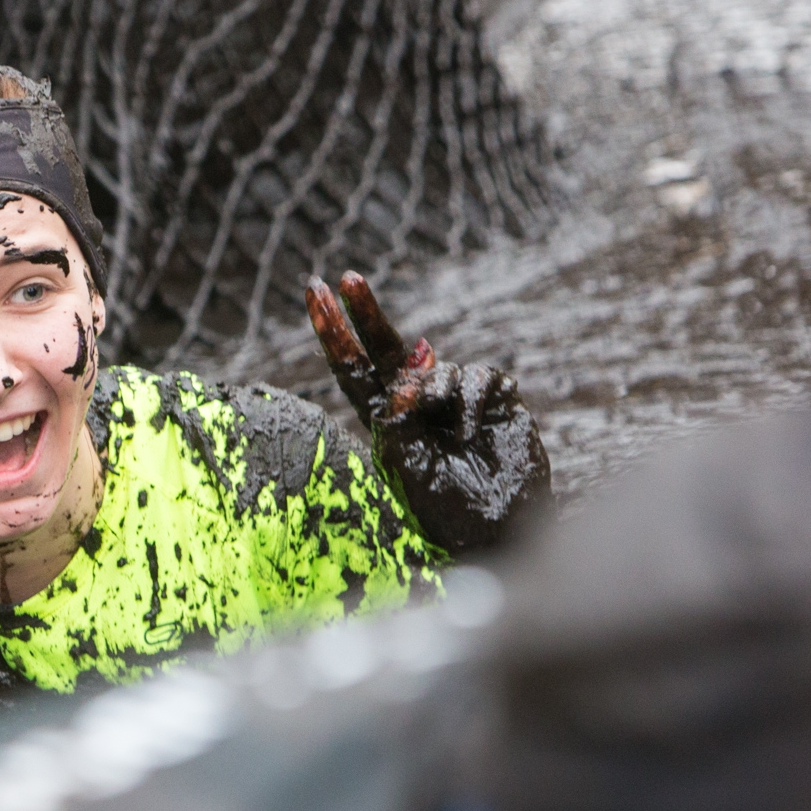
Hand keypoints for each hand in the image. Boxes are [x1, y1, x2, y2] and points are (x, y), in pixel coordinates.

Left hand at [306, 272, 550, 553]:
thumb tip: (410, 364)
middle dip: (367, 314)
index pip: (353, 369)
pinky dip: (470, 401)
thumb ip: (397, 414)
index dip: (334, 334)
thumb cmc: (444, 506)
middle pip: (388, 348)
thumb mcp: (404, 463)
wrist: (497, 530)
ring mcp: (456, 399)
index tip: (314, 294)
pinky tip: (472, 432)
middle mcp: (418, 403)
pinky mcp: (494, 399)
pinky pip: (476, 377)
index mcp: (386, 420)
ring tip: (451, 435)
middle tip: (348, 280)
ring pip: (436, 367)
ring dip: (435, 392)